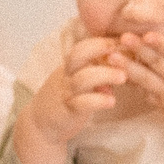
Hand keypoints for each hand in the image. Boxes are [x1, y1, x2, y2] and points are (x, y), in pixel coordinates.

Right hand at [11, 34, 127, 163]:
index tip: (123, 39)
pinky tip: (111, 102)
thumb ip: (97, 71)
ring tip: (123, 77)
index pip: (84, 45)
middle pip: (78, 54)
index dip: (102, 40)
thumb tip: (122, 63)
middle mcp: (67, 75)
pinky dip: (98, 101)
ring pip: (83, 78)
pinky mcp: (68, 110)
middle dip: (100, 48)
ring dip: (105, 75)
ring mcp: (66, 92)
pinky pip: (81, 103)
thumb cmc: (65, 99)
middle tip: (122, 49)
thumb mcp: (79, 80)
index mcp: (71, 66)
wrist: (40, 124)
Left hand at [117, 32, 163, 150]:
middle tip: (123, 38)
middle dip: (139, 50)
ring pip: (147, 79)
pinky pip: (148, 94)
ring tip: (113, 58)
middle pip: (158, 63)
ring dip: (129, 67)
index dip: (163, 44)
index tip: (148, 35)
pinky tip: (120, 77)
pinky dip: (135, 86)